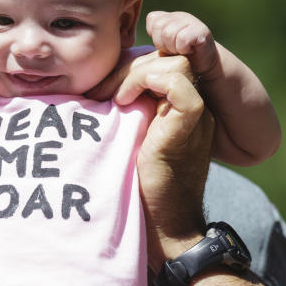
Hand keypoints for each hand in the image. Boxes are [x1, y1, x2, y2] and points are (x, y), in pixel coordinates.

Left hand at [87, 52, 214, 267]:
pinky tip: (124, 102)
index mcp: (181, 107)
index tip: (99, 87)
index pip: (160, 61)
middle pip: (166, 57)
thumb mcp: (130, 142)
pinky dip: (148, 83)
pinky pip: (179, 85)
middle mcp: (193, 106)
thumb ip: (125, 115)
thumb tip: (90, 92)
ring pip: (174, 63)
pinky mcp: (189, 127)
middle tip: (97, 91)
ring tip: (109, 97)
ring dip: (135, 73)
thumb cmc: (139, 191)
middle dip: (126, 66)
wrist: (165, 229)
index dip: (129, 65)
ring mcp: (195, 116)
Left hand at [146, 11, 220, 77]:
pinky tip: (188, 51)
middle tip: (173, 51)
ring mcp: (191, 22)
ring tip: (179, 52)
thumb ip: (144, 44)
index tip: (164, 47)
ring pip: (169, 32)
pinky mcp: (201, 31)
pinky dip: (183, 48)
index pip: (153, 19)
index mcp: (168, 18)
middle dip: (163, 43)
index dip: (156, 36)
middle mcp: (179, 16)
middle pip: (159, 25)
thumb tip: (123, 39)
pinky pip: (182, 38)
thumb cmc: (176, 62)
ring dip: (172, 47)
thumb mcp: (157, 50)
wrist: (203, 68)